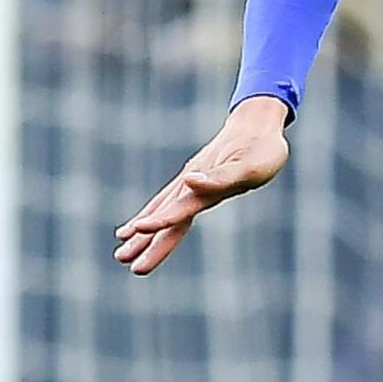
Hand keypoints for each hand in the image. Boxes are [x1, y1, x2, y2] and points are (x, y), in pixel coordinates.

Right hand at [113, 97, 289, 275]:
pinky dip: (154, 215)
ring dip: (143, 232)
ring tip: (121, 254)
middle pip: (167, 215)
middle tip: (121, 259)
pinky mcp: (195, 179)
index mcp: (206, 185)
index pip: (180, 208)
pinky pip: (169, 202)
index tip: (137, 230)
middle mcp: (193, 184)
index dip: (160, 221)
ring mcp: (191, 181)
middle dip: (145, 239)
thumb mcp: (249, 165)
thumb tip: (188, 181)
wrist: (258, 122)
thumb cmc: (262, 148)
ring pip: (163, 209)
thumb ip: (219, 176)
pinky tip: (142, 225)